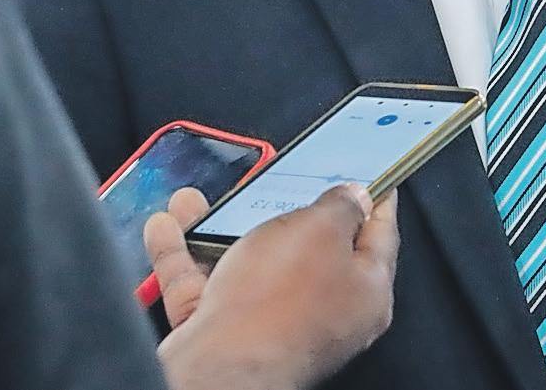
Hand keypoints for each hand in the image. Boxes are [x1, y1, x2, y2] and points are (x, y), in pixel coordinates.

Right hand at [148, 184, 399, 389]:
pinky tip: (167, 228)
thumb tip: (356, 195)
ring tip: (200, 199)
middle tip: (275, 178)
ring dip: (221, 229)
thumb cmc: (277, 303)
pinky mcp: (227, 336)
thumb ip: (340, 206)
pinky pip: (206, 287)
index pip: (378, 234)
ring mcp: (272, 325)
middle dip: (280, 209)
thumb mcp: (320, 230)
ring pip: (248, 264)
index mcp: (364, 291)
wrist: (218, 371)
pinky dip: (185, 257)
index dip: (374, 198)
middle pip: (307, 249)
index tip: (369, 176)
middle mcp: (323, 312)